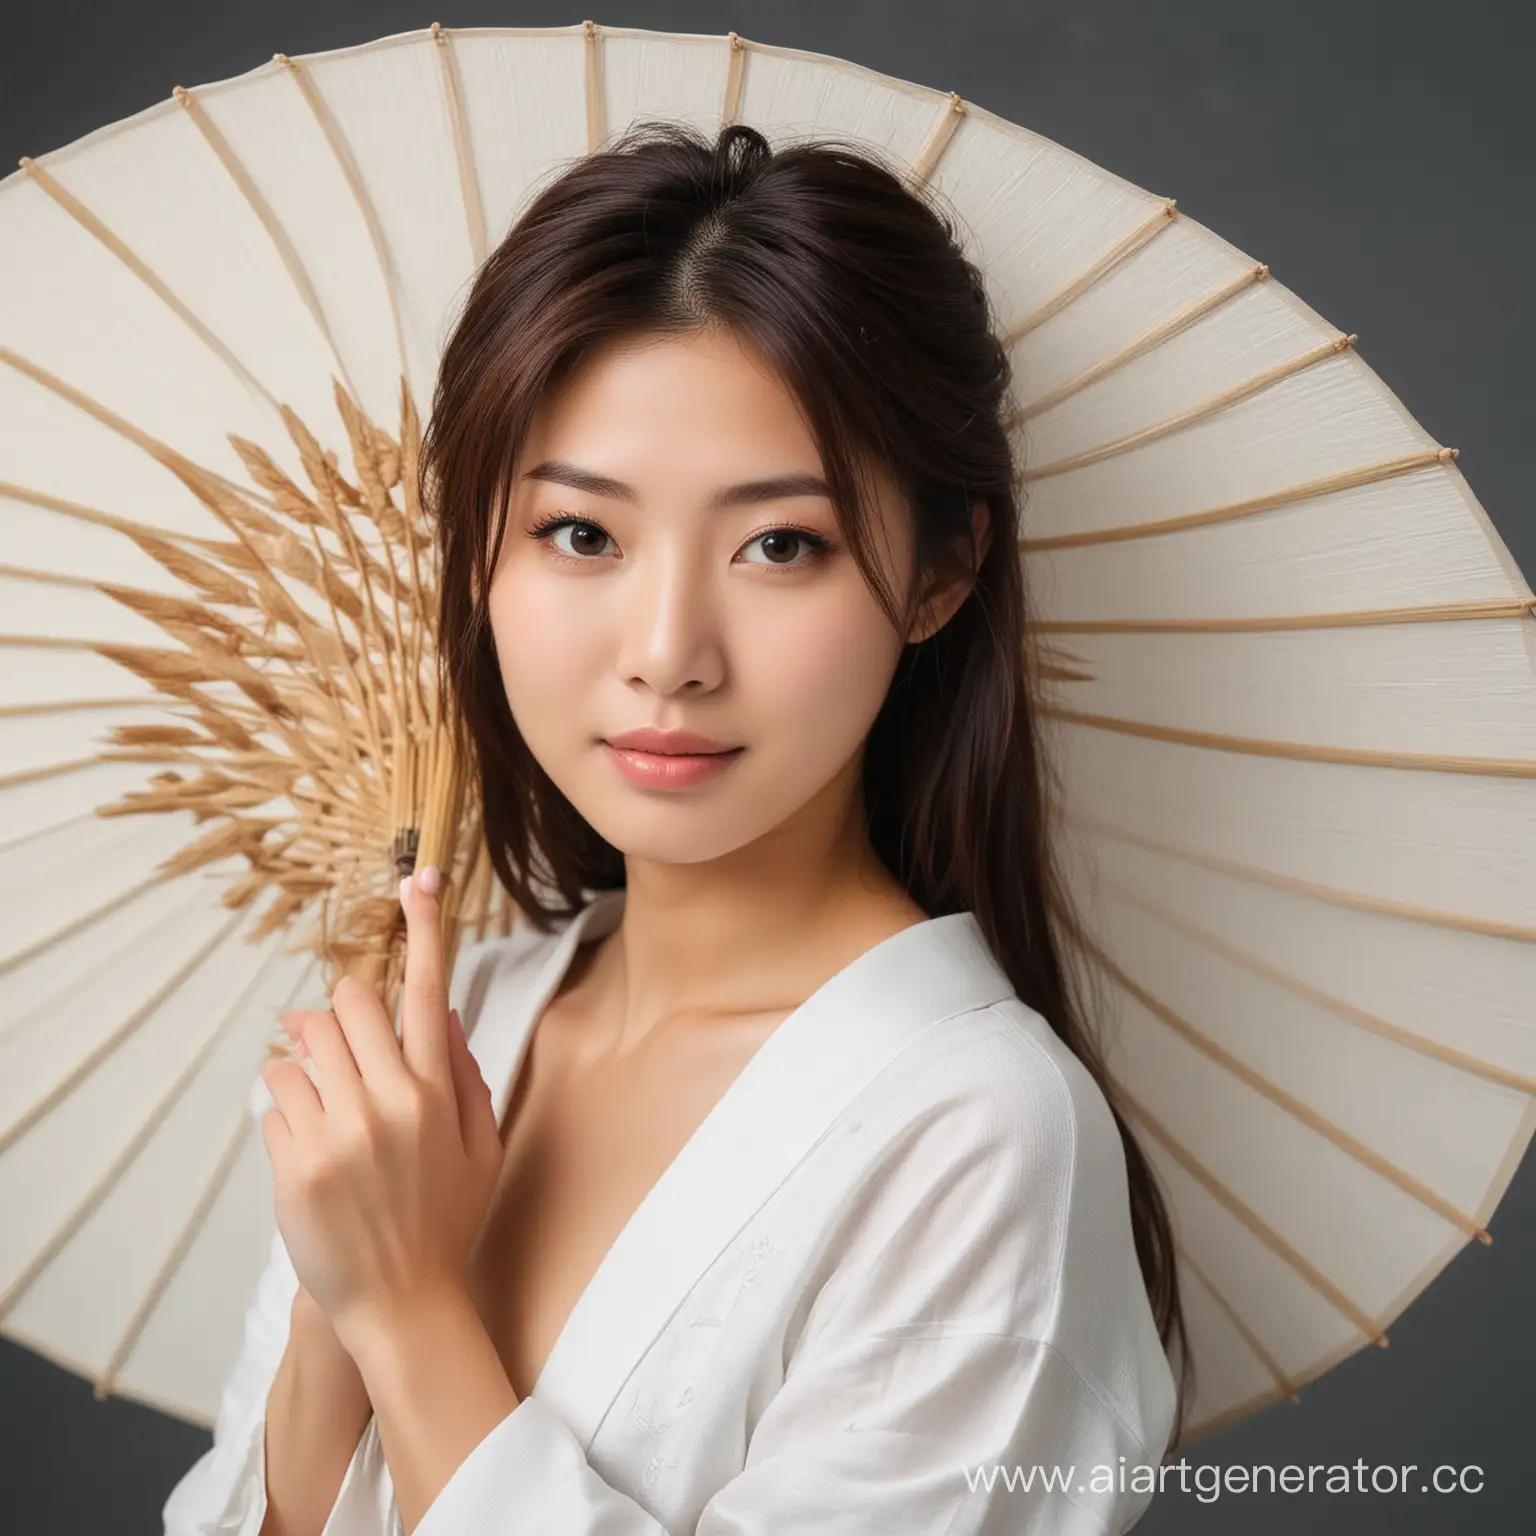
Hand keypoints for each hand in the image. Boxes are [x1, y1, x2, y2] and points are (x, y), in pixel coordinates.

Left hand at [258, 866, 504, 1355]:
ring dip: (307, 1059)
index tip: (419, 877)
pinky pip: (274, 1098)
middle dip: (341, 1013)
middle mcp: (390, 1102)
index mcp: (440, 1093)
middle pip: (347, 1003)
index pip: (431, 992)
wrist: (401, 1304)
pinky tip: (308, 1147)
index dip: (425, 928)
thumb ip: (467, 1079)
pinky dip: (285, 1109)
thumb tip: (447, 1021)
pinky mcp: (294, 1163)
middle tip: (343, 1046)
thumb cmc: (447, 1222)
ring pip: (301, 1045)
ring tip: (323, 1099)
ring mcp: (339, 1132)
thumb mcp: (482, 1149)